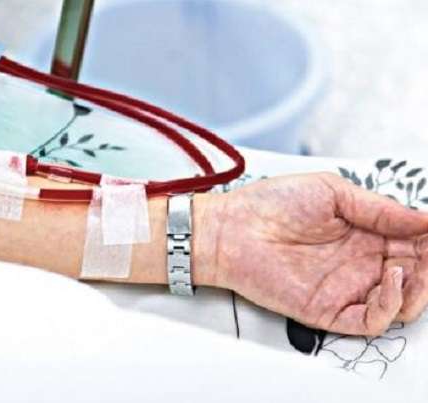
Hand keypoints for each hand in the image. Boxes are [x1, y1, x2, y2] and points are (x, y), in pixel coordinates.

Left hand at [197, 173, 427, 335]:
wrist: (232, 228)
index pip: (413, 244)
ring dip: (419, 288)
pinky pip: (371, 320)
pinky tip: (393, 279)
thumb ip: (380, 209)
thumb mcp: (333, 192)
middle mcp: (359, 264)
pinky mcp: (328, 311)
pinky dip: (392, 305)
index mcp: (363, 234)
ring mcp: (346, 289)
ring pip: (401, 303)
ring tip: (416, 266)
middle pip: (414, 275)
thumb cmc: (272, 204)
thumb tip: (426, 219)